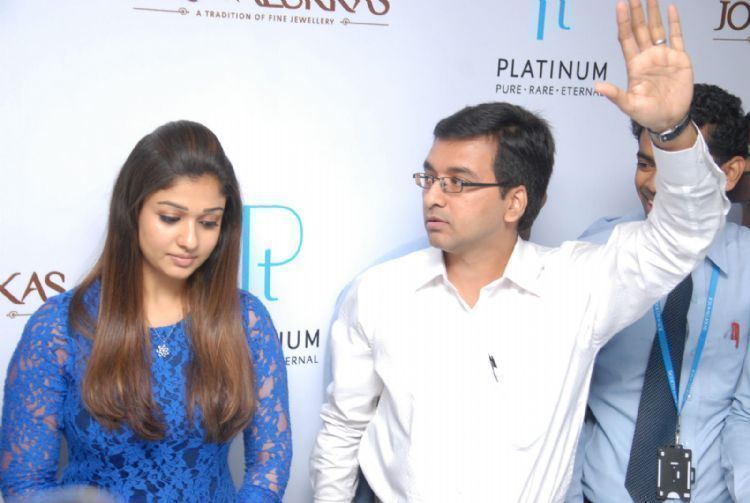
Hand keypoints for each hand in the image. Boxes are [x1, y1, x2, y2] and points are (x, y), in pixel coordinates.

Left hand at [596, 0, 692, 134]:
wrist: (669, 119)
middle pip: (640, 29)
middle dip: (637, 12)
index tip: (620, 5)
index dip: (623, 22)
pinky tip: (671, 9)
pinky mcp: (679, 59)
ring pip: (657, 29)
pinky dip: (675, 23)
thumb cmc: (647, 115)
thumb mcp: (629, 106)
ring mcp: (663, 56)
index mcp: (634, 65)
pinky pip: (677, 36)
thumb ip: (615, 95)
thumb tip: (597, 87)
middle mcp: (647, 57)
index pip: (627, 38)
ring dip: (654, 13)